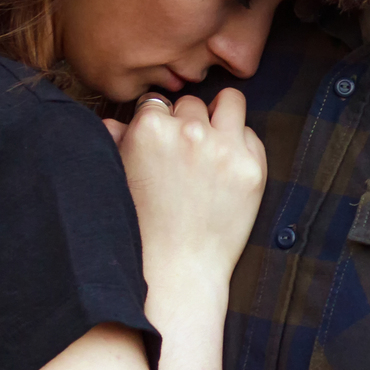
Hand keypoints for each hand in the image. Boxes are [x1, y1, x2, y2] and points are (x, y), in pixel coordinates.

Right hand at [109, 89, 265, 288]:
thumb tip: (117, 120)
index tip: (162, 143)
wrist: (177, 267)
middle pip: (192, 103)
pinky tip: (227, 171)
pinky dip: (241, 147)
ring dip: (221, 117)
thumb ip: (116, 139)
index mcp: (150, 128)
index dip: (159, 122)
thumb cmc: (142, 224)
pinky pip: (251, 135)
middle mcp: (189, 132)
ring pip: (231, 102)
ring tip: (215, 142)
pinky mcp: (252, 168)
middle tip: (186, 152)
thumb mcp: (118, 175)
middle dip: (188, 122)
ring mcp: (224, 148)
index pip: (157, 102)